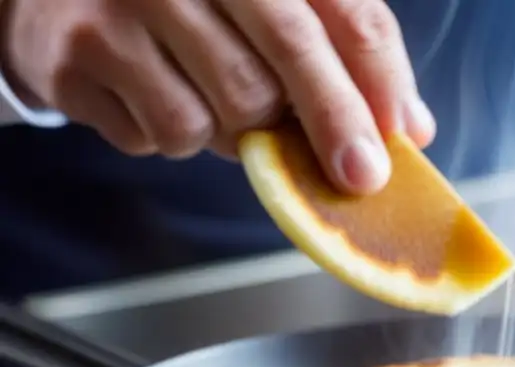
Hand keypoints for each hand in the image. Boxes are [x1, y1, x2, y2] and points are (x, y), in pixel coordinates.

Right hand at [0, 0, 435, 192]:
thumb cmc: (191, 6)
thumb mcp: (269, 7)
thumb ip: (342, 50)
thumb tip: (411, 128)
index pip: (343, 9)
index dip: (379, 79)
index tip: (401, 136)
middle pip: (290, 51)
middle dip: (334, 123)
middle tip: (359, 176)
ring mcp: (124, 1)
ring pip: (228, 111)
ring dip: (242, 134)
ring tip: (217, 102)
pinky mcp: (78, 54)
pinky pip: (164, 136)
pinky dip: (177, 139)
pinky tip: (158, 97)